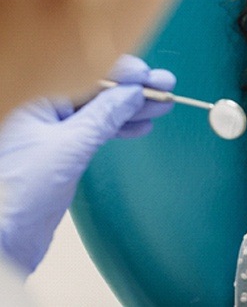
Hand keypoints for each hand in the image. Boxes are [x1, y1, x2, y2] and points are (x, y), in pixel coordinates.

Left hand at [0, 55, 174, 273]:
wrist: (4, 239)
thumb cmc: (17, 193)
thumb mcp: (68, 147)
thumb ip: (103, 116)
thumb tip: (132, 93)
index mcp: (36, 99)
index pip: (85, 73)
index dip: (121, 73)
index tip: (148, 77)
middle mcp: (43, 109)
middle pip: (97, 89)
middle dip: (133, 89)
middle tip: (165, 86)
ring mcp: (54, 130)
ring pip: (101, 110)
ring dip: (132, 108)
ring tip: (162, 105)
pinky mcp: (63, 150)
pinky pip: (97, 129)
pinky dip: (120, 127)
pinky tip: (141, 125)